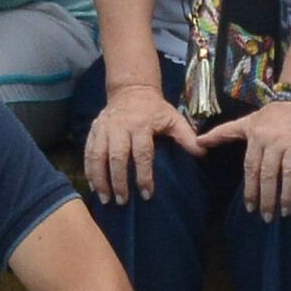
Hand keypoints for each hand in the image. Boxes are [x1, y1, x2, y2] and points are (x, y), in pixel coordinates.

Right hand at [81, 83, 185, 202]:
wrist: (131, 90)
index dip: (144, 175)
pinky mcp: (93, 130)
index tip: (147, 194)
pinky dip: (89, 170)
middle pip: (117, 157)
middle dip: (119, 181)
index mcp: (141, 125)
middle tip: (122, 201)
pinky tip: (93, 185)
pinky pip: (87, 151)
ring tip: (105, 198)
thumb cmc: (155, 109)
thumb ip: (187, 136)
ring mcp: (104, 128)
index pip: (142, 154)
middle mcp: (120, 127)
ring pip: (98, 156)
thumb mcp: (173, 118)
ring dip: (100, 178)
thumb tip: (203, 152)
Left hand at [232, 93, 290, 219]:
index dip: (251, 189)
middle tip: (267, 217)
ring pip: (290, 174)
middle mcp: (275, 142)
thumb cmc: (271, 116)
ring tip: (285, 213)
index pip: (252, 168)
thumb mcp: (246, 122)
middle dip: (268, 198)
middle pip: (269, 174)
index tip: (250, 208)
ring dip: (288, 195)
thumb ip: (222, 133)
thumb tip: (198, 142)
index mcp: (257, 138)